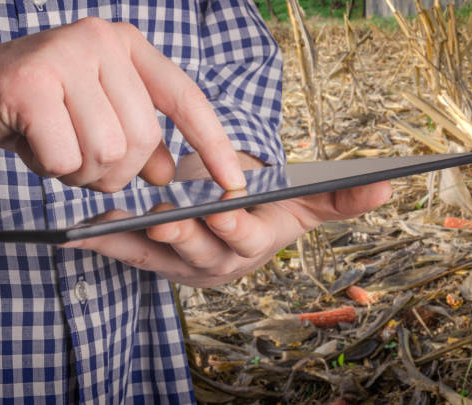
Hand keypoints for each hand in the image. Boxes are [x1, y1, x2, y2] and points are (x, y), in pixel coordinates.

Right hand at [0, 17, 244, 191]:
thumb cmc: (35, 111)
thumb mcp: (96, 121)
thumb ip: (138, 143)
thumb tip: (169, 172)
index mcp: (126, 46)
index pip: (185, 98)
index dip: (213, 144)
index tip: (233, 183)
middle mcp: (100, 40)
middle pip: (142, 139)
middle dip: (116, 170)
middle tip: (84, 163)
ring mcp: (64, 55)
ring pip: (107, 152)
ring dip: (81, 171)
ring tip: (55, 149)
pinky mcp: (28, 81)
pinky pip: (66, 156)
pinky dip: (51, 168)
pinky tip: (32, 147)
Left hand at [63, 178, 391, 287]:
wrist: (232, 220)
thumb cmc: (268, 208)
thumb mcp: (303, 201)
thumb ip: (341, 199)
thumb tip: (388, 187)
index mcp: (253, 245)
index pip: (246, 240)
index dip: (237, 227)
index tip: (226, 210)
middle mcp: (217, 261)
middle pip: (200, 252)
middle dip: (186, 237)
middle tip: (166, 220)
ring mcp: (182, 263)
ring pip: (160, 257)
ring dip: (136, 243)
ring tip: (113, 225)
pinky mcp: (154, 259)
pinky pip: (127, 254)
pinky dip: (105, 245)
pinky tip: (83, 235)